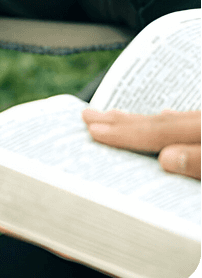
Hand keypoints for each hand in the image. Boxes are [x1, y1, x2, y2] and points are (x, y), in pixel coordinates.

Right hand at [82, 108, 200, 179]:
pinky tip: (164, 118)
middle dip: (121, 121)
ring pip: (172, 122)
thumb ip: (201, 162)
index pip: (158, 132)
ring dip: (140, 122)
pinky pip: (184, 126)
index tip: (94, 130)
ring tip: (115, 116)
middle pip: (158, 122)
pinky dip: (167, 124)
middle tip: (88, 115)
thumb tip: (167, 159)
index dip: (125, 133)